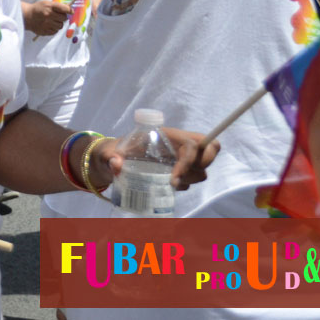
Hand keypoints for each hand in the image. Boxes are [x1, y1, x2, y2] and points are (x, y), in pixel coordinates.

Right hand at [23, 0, 72, 34]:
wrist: (27, 16)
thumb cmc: (38, 8)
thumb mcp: (46, 3)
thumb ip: (57, 6)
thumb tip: (69, 10)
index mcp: (49, 6)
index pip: (65, 9)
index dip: (69, 10)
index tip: (71, 12)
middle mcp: (48, 15)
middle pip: (64, 18)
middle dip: (62, 17)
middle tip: (57, 16)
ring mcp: (46, 24)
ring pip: (60, 26)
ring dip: (58, 23)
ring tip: (52, 21)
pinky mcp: (45, 31)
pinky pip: (55, 31)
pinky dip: (54, 28)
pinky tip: (49, 25)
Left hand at [87, 128, 219, 190]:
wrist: (114, 159)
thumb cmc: (114, 151)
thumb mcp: (109, 152)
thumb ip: (110, 157)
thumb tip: (116, 164)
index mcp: (166, 135)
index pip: (192, 142)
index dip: (191, 160)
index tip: (174, 178)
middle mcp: (178, 144)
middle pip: (210, 150)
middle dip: (200, 166)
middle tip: (178, 179)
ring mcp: (181, 157)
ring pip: (202, 169)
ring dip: (189, 179)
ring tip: (168, 182)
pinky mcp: (180, 169)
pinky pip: (193, 178)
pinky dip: (184, 184)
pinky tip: (167, 185)